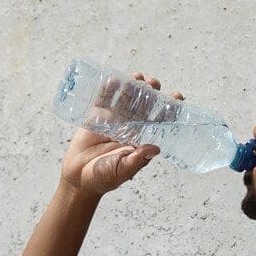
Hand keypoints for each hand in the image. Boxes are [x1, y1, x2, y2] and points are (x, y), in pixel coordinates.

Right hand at [59, 72, 184, 196]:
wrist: (78, 178)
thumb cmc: (103, 178)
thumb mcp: (122, 170)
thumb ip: (136, 161)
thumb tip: (156, 148)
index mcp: (141, 138)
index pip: (159, 120)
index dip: (170, 108)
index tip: (177, 96)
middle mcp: (130, 126)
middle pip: (145, 104)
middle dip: (151, 91)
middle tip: (153, 83)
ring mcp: (113, 119)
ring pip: (126, 98)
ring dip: (133, 86)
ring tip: (138, 77)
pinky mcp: (96, 116)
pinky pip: (104, 99)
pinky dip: (108, 89)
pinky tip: (113, 79)